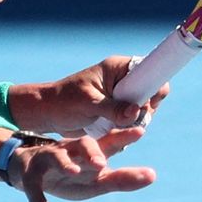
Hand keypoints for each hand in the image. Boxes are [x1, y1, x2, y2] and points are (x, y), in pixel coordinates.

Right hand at [8, 127, 154, 201]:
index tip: (141, 131)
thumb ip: (122, 178)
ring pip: (56, 157)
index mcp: (88, 151)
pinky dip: (38, 199)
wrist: (26, 168)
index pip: (109, 142)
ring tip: (74, 172)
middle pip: (83, 145)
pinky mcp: (30, 174)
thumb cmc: (70, 174)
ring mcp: (49, 159)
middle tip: (102, 163)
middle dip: (92, 152)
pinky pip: (33, 185)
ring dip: (65, 164)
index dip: (124, 136)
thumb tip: (153, 175)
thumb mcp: (95, 178)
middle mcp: (71, 150)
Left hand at [9, 56, 169, 136]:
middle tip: (129, 120)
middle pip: (151, 93)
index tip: (146, 104)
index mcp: (117, 69)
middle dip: (145, 109)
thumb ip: (112, 108)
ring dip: (135, 122)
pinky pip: (133, 121)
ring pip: (144, 110)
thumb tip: (137, 111)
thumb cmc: (64, 102)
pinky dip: (128, 129)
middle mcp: (122, 81)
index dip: (154, 86)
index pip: (149, 70)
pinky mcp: (118, 112)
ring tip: (115, 127)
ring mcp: (121, 97)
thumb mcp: (88, 104)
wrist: (48, 115)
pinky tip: (113, 133)